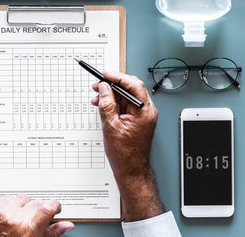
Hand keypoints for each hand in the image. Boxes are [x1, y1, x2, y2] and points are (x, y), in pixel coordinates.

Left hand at [0, 195, 74, 236]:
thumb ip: (52, 233)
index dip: (54, 206)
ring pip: (23, 198)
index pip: (49, 206)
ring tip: (21, 219)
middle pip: (37, 202)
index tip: (55, 209)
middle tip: (35, 221)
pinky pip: (8, 197)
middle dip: (39, 210)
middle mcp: (15, 218)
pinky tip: (11, 215)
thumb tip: (67, 225)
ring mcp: (2, 212)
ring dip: (25, 206)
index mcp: (28, 229)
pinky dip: (11, 204)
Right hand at [91, 70, 164, 220]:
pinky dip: (115, 103)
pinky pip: (126, 105)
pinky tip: (104, 105)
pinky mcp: (138, 119)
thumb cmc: (125, 154)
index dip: (118, 77)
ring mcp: (143, 115)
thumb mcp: (111, 126)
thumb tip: (104, 88)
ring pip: (127, 96)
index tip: (105, 74)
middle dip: (113, 85)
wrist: (131, 169)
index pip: (133, 85)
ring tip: (97, 98)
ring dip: (111, 95)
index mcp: (144, 112)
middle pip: (131, 89)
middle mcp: (147, 111)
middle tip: (98, 84)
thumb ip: (107, 104)